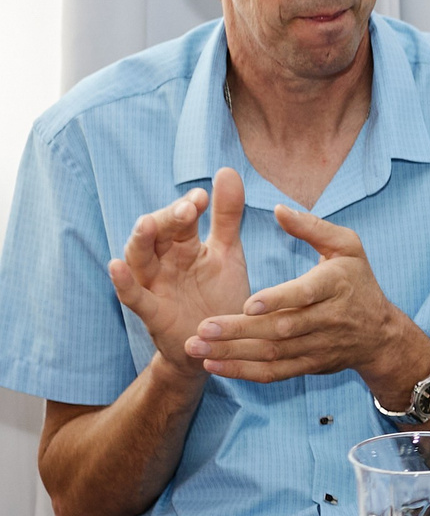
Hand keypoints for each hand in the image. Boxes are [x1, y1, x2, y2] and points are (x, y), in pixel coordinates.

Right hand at [108, 168, 249, 376]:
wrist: (221, 345)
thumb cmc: (220, 295)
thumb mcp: (227, 253)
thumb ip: (227, 216)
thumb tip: (227, 170)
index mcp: (183, 246)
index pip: (181, 220)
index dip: (189, 207)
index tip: (204, 197)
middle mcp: (164, 261)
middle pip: (157, 233)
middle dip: (169, 218)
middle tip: (188, 207)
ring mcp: (155, 285)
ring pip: (139, 258)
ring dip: (141, 241)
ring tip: (146, 224)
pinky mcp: (152, 313)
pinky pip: (133, 296)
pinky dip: (123, 282)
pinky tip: (115, 267)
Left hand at [186, 203, 429, 397]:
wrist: (381, 334)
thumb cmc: (358, 281)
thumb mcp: (348, 247)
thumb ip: (312, 227)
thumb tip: (278, 209)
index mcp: (336, 286)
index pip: (306, 295)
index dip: (279, 300)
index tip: (248, 303)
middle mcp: (328, 319)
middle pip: (282, 329)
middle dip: (241, 330)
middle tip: (203, 327)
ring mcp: (318, 346)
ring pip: (274, 353)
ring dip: (233, 353)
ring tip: (196, 348)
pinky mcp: (310, 365)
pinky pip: (275, 373)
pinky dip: (244, 372)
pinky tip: (215, 365)